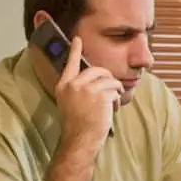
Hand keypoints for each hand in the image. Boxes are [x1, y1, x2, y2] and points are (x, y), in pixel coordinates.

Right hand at [55, 36, 122, 150]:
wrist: (80, 140)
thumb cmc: (77, 126)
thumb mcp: (70, 103)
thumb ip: (77, 89)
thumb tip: (95, 80)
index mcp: (63, 86)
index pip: (70, 64)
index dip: (75, 51)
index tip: (78, 39)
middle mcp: (73, 84)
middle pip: (96, 70)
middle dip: (108, 78)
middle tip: (112, 89)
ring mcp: (86, 88)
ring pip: (109, 80)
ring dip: (115, 91)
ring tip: (112, 104)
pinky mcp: (100, 94)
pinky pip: (115, 90)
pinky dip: (117, 100)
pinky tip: (113, 110)